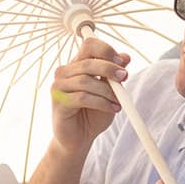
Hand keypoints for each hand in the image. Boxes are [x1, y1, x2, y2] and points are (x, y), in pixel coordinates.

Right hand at [48, 37, 128, 156]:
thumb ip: (114, 74)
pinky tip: (112, 108)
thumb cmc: (93, 113)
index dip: (106, 50)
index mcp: (77, 65)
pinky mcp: (58, 102)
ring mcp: (59, 87)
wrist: (80, 138)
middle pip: (88, 61)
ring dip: (107, 91)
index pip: (88, 45)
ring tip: (118, 102)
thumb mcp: (109, 92)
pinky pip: (82, 97)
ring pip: (86, 81)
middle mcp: (64, 72)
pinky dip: (101, 103)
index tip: (122, 62)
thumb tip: (126, 57)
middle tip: (124, 77)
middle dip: (109, 69)